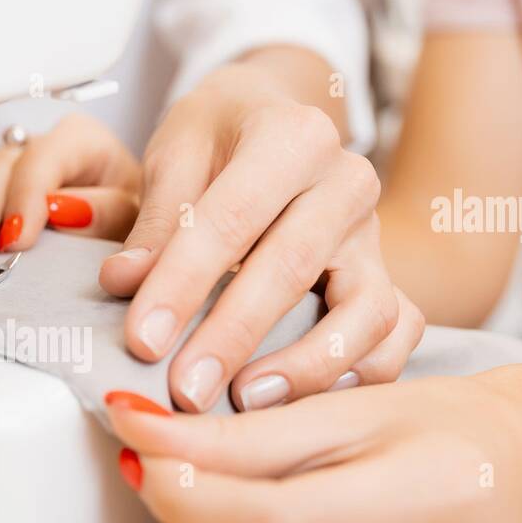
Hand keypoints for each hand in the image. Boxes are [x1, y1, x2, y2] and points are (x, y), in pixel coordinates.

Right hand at [0, 113, 140, 250]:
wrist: (123, 223)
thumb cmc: (131, 215)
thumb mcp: (134, 214)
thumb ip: (107, 211)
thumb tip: (65, 212)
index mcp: (80, 143)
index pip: (44, 157)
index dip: (26, 196)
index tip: (17, 237)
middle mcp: (37, 148)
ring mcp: (4, 164)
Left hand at [99, 59, 423, 412]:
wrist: (269, 121)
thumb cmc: (215, 139)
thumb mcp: (173, 157)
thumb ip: (154, 222)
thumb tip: (124, 283)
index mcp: (291, 135)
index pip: (233, 217)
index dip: (184, 283)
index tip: (143, 339)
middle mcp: (346, 181)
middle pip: (292, 268)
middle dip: (233, 336)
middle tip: (185, 390)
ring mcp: (374, 235)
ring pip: (364, 310)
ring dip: (305, 366)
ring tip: (244, 401)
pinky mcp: (387, 276)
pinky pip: (397, 335)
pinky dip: (360, 373)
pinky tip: (304, 402)